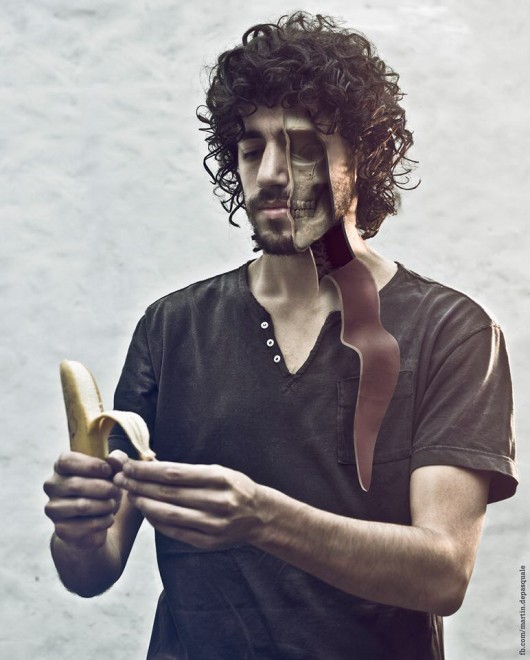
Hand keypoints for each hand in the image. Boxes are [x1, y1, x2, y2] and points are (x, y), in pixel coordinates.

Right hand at [43, 450, 126, 550]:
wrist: (94, 520)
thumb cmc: (102, 489)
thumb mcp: (113, 472)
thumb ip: (117, 460)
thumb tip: (115, 459)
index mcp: (60, 467)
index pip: (66, 461)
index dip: (90, 465)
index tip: (108, 470)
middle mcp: (52, 486)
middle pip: (76, 485)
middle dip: (103, 487)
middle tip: (115, 490)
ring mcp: (54, 509)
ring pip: (81, 506)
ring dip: (104, 505)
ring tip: (112, 504)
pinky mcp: (61, 529)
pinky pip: (86, 525)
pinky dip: (104, 521)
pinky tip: (108, 518)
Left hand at [114, 460, 264, 548]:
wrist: (260, 515)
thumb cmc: (233, 487)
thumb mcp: (217, 471)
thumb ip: (187, 471)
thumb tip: (151, 466)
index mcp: (219, 478)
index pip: (174, 473)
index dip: (147, 470)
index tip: (128, 466)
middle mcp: (217, 501)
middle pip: (168, 493)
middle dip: (140, 486)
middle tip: (120, 480)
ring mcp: (213, 524)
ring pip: (169, 514)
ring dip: (145, 505)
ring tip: (130, 496)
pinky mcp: (208, 541)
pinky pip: (176, 532)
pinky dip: (158, 522)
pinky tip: (147, 513)